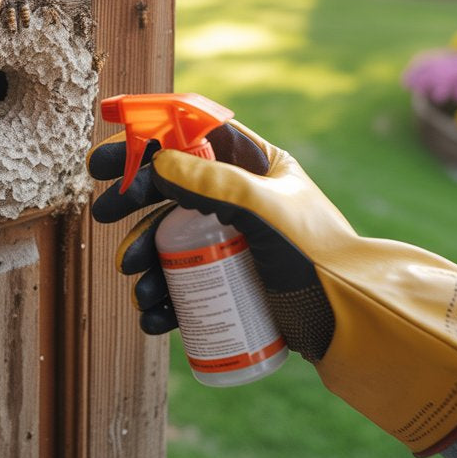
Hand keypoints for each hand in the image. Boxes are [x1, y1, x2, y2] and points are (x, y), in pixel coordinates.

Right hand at [88, 117, 456, 455]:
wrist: (353, 320)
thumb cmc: (318, 254)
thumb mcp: (264, 209)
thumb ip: (212, 183)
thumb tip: (155, 160)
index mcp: (253, 166)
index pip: (190, 137)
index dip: (145, 140)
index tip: (107, 155)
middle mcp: (238, 200)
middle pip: (170, 190)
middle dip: (132, 203)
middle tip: (104, 215)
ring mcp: (232, 244)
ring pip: (171, 242)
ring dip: (143, 259)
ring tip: (137, 283)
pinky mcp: (229, 286)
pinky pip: (183, 286)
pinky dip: (161, 299)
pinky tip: (151, 315)